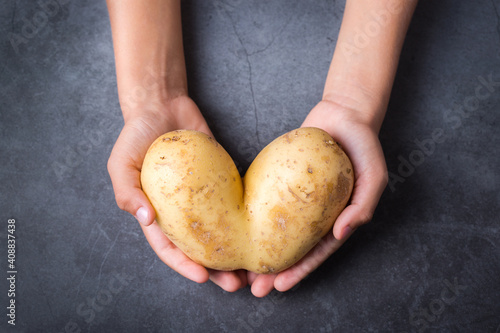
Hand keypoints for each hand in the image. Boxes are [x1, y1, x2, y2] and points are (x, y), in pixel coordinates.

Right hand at [107, 96, 247, 291]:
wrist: (161, 106)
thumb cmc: (135, 135)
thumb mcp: (121, 162)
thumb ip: (126, 191)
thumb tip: (145, 218)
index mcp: (156, 213)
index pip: (170, 248)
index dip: (185, 266)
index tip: (203, 277)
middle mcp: (181, 211)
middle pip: (200, 247)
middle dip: (217, 269)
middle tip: (236, 284)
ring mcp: (202, 197)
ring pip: (220, 231)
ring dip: (235, 251)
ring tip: (252, 268)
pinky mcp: (220, 180)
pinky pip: (233, 204)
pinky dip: (243, 221)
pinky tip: (259, 232)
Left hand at [247, 100, 387, 296]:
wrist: (344, 113)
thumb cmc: (364, 144)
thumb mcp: (374, 174)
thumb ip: (363, 205)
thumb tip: (341, 233)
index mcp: (337, 218)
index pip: (317, 251)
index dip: (300, 271)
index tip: (280, 286)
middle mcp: (316, 213)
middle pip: (293, 247)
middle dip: (274, 269)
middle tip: (253, 287)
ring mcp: (298, 199)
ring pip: (277, 230)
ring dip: (260, 250)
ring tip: (242, 268)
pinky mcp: (282, 182)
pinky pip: (267, 203)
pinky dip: (254, 218)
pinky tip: (238, 229)